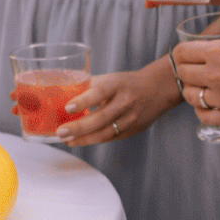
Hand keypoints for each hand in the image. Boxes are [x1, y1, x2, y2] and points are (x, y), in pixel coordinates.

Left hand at [45, 60, 182, 145]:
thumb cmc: (129, 83)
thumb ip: (90, 86)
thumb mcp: (111, 78)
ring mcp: (131, 119)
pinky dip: (94, 140)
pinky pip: (110, 138)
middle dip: (79, 127)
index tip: (68, 107)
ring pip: (106, 133)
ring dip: (84, 139)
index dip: (84, 100)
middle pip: (101, 118)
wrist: (159, 90)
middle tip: (61, 132)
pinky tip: (80, 140)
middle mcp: (125, 102)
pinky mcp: (133, 130)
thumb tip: (66, 91)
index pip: (100, 92)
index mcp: (118, 85)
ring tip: (67, 140)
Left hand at [170, 36, 219, 129]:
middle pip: (183, 74)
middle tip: (192, 74)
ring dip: (193, 92)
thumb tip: (217, 54)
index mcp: (219, 52)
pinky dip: (202, 111)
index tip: (184, 57)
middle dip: (186, 72)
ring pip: (191, 96)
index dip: (181, 54)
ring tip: (201, 90)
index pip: (181, 52)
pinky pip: (205, 117)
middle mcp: (216, 75)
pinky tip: (208, 107)